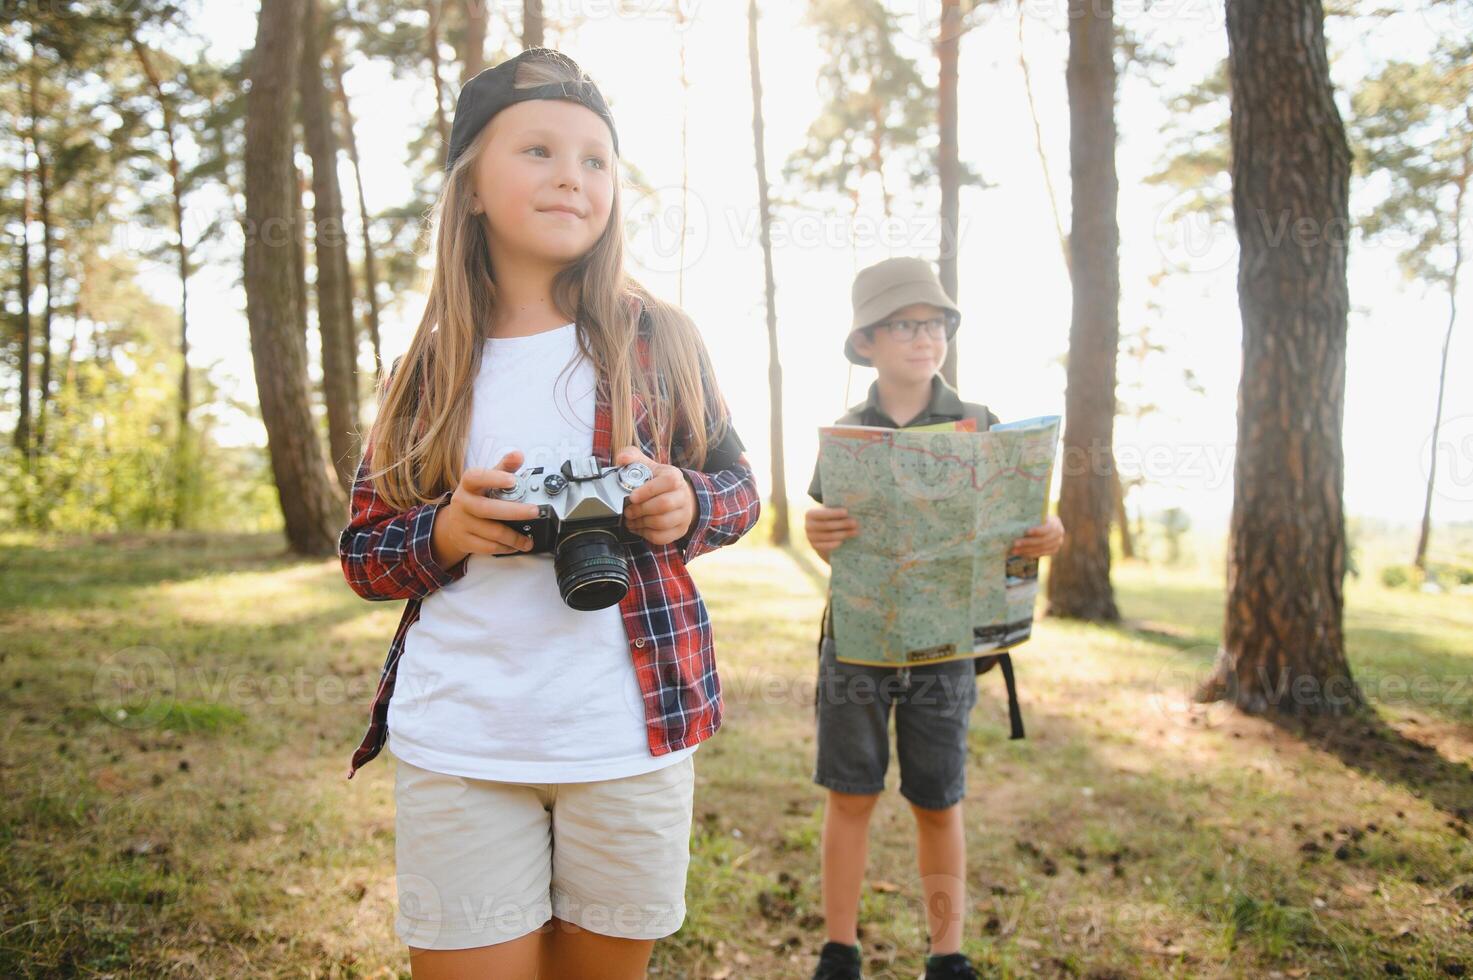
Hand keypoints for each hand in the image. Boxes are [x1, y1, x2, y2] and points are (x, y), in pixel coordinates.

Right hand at [429, 451, 542, 567]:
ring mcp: (461, 523)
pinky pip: (488, 547)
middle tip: (534, 512)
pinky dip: (505, 548)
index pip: (476, 477)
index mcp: (468, 484)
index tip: (513, 480)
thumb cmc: (476, 497)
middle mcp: (462, 502)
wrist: (453, 523)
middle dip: (514, 511)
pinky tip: (514, 545)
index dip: (494, 478)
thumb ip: (504, 467)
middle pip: (488, 509)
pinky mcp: (464, 541)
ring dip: (514, 537)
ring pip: (492, 532)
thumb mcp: (486, 480)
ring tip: (529, 539)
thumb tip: (518, 455)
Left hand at [614, 446, 696, 546]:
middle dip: (641, 510)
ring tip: (631, 520)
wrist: (676, 495)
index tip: (632, 496)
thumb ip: (632, 457)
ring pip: (662, 523)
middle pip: (664, 505)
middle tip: (628, 511)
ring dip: (641, 523)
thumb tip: (622, 458)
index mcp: (674, 477)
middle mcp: (683, 496)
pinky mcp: (680, 529)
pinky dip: (646, 534)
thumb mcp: (646, 465)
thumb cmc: (657, 480)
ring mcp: (684, 514)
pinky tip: (639, 528)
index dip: (648, 491)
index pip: (667, 483)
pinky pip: (662, 537)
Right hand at [805, 505, 858, 561]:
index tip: (847, 511)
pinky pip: (826, 546)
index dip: (834, 513)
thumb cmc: (828, 519)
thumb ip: (836, 511)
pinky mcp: (815, 547)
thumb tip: (852, 509)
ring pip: (829, 536)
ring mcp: (810, 538)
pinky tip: (844, 541)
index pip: (822, 514)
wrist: (821, 534)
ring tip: (855, 531)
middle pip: (827, 525)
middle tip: (855, 523)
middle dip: (842, 524)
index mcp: (810, 514)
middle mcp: (808, 526)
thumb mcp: (829, 513)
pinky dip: (835, 544)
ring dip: (843, 534)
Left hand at [1010, 515, 1063, 557]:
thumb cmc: (1037, 517)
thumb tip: (1015, 518)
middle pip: (1043, 540)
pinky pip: (1041, 554)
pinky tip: (1021, 554)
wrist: (1046, 523)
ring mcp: (1057, 543)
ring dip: (1026, 550)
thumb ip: (1029, 517)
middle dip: (1028, 543)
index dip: (1037, 531)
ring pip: (1041, 549)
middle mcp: (1059, 533)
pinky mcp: (1053, 550)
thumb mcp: (1036, 515)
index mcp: (1055, 522)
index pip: (1048, 528)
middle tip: (1015, 543)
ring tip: (1014, 550)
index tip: (1026, 532)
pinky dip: (1030, 554)